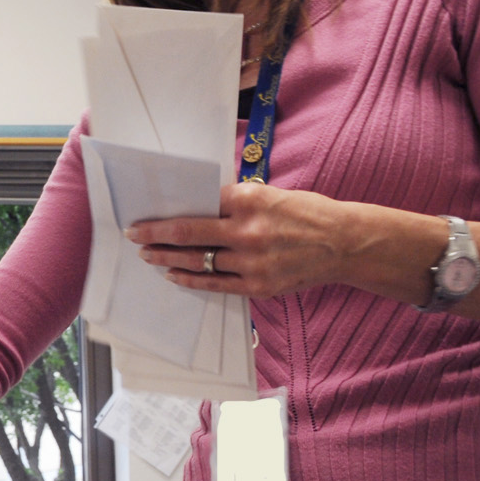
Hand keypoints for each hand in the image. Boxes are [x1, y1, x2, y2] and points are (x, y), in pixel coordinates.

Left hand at [127, 181, 355, 298]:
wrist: (344, 244)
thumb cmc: (307, 213)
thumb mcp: (270, 195)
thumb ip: (235, 202)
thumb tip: (196, 206)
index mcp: (249, 200)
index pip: (197, 204)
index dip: (167, 212)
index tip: (146, 214)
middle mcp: (248, 230)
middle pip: (188, 234)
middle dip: (155, 235)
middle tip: (134, 235)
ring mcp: (252, 261)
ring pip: (197, 261)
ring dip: (167, 258)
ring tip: (148, 256)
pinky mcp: (258, 285)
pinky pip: (215, 283)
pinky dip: (190, 279)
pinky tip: (174, 274)